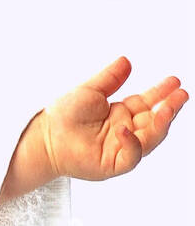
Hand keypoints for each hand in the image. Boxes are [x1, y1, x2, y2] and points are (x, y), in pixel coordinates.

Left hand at [43, 56, 186, 182]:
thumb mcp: (90, 91)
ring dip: (160, 124)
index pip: (148, 103)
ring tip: (167, 108)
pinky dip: (132, 143)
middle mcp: (125, 131)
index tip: (175, 81)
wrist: (43, 136)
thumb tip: (126, 60)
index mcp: (121, 114)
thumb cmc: (63, 116)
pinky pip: (130, 156)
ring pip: (149, 139)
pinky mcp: (112, 165)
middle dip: (169, 108)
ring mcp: (120, 149)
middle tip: (181, 94)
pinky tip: (125, 128)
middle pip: (154, 121)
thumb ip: (110, 78)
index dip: (162, 93)